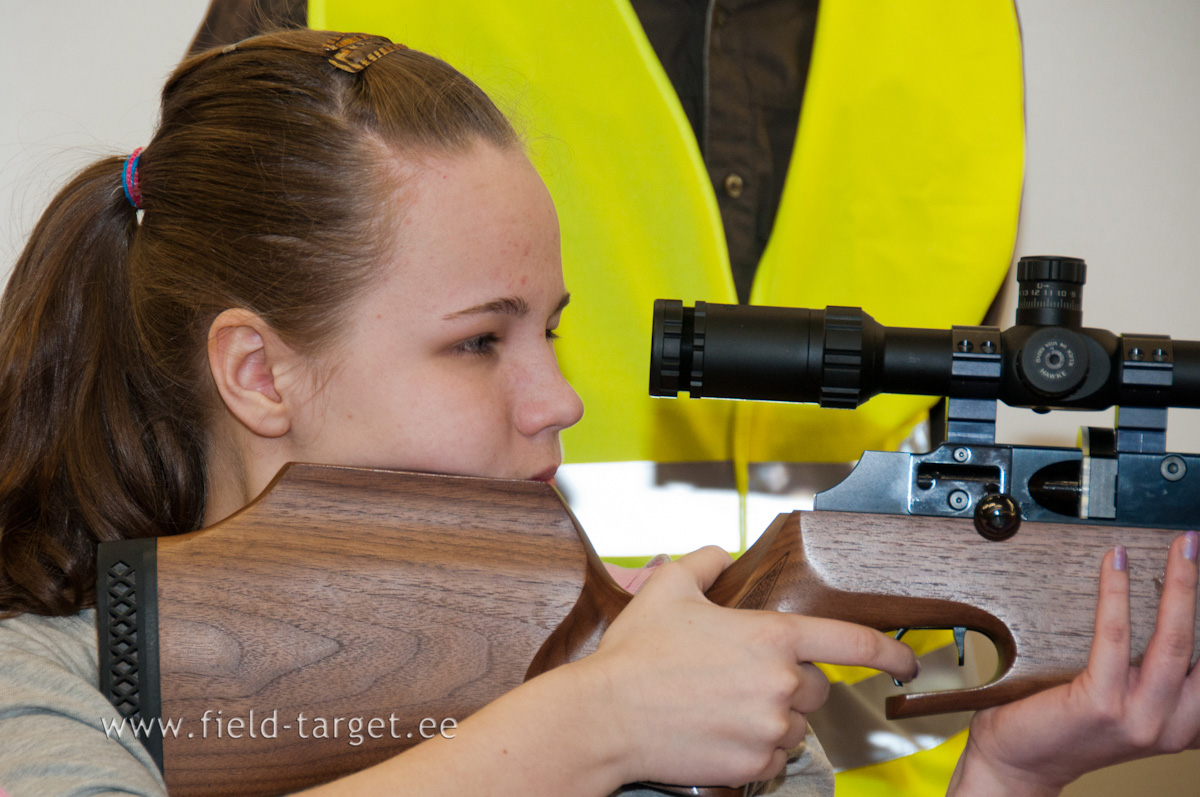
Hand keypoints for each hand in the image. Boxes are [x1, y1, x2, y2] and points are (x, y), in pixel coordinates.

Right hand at [579, 545, 919, 787]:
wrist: (605, 717)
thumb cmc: (635, 655)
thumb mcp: (668, 589)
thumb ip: (706, 562)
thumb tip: (724, 554)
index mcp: (771, 637)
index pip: (851, 643)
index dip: (890, 652)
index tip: (908, 660)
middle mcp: (781, 685)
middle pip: (816, 689)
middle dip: (790, 683)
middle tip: (742, 679)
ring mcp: (769, 730)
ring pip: (794, 727)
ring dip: (770, 718)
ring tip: (719, 706)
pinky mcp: (753, 766)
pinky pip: (772, 759)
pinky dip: (753, 748)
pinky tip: (716, 731)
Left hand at [950, 531, 1199, 794]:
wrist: (1020, 762)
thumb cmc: (1067, 727)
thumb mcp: (1130, 707)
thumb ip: (1157, 679)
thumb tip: (1174, 620)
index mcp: (1184, 726)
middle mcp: (1170, 726)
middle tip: (1196, 545)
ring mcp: (1139, 718)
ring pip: (1174, 639)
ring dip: (1181, 583)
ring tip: (1183, 547)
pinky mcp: (1102, 704)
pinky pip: (1115, 636)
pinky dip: (1118, 593)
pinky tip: (1117, 563)